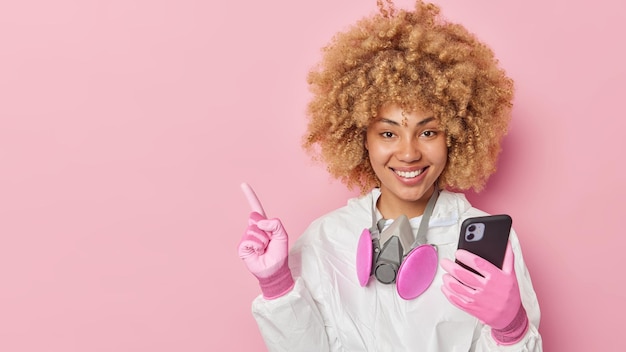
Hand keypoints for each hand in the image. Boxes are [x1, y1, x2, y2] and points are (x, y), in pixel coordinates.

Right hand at [238, 183, 293, 298]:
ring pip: (253, 230)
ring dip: (263, 240)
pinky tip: (258, 252)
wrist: (274, 270)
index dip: (250, 196)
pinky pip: (249, 240)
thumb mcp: (282, 235)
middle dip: (266, 229)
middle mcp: (253, 229)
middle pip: (255, 218)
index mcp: (262, 225)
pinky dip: (257, 246)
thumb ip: (275, 223)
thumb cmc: (279, 253)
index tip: (243, 184)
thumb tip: (259, 222)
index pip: (256, 208)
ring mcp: (246, 238)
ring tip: (264, 248)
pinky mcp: (242, 247)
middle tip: (269, 241)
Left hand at [441, 242, 528, 344]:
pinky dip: (449, 293)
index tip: (458, 253)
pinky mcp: (473, 309)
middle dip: (451, 267)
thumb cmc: (510, 294)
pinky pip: (458, 301)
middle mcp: (487, 288)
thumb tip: (506, 242)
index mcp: (496, 277)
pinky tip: (445, 287)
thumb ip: (508, 257)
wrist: (511, 317)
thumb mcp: (511, 274)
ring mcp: (479, 300)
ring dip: (448, 280)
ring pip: (459, 288)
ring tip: (445, 274)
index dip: (466, 257)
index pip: (479, 264)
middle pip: (465, 275)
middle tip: (445, 262)